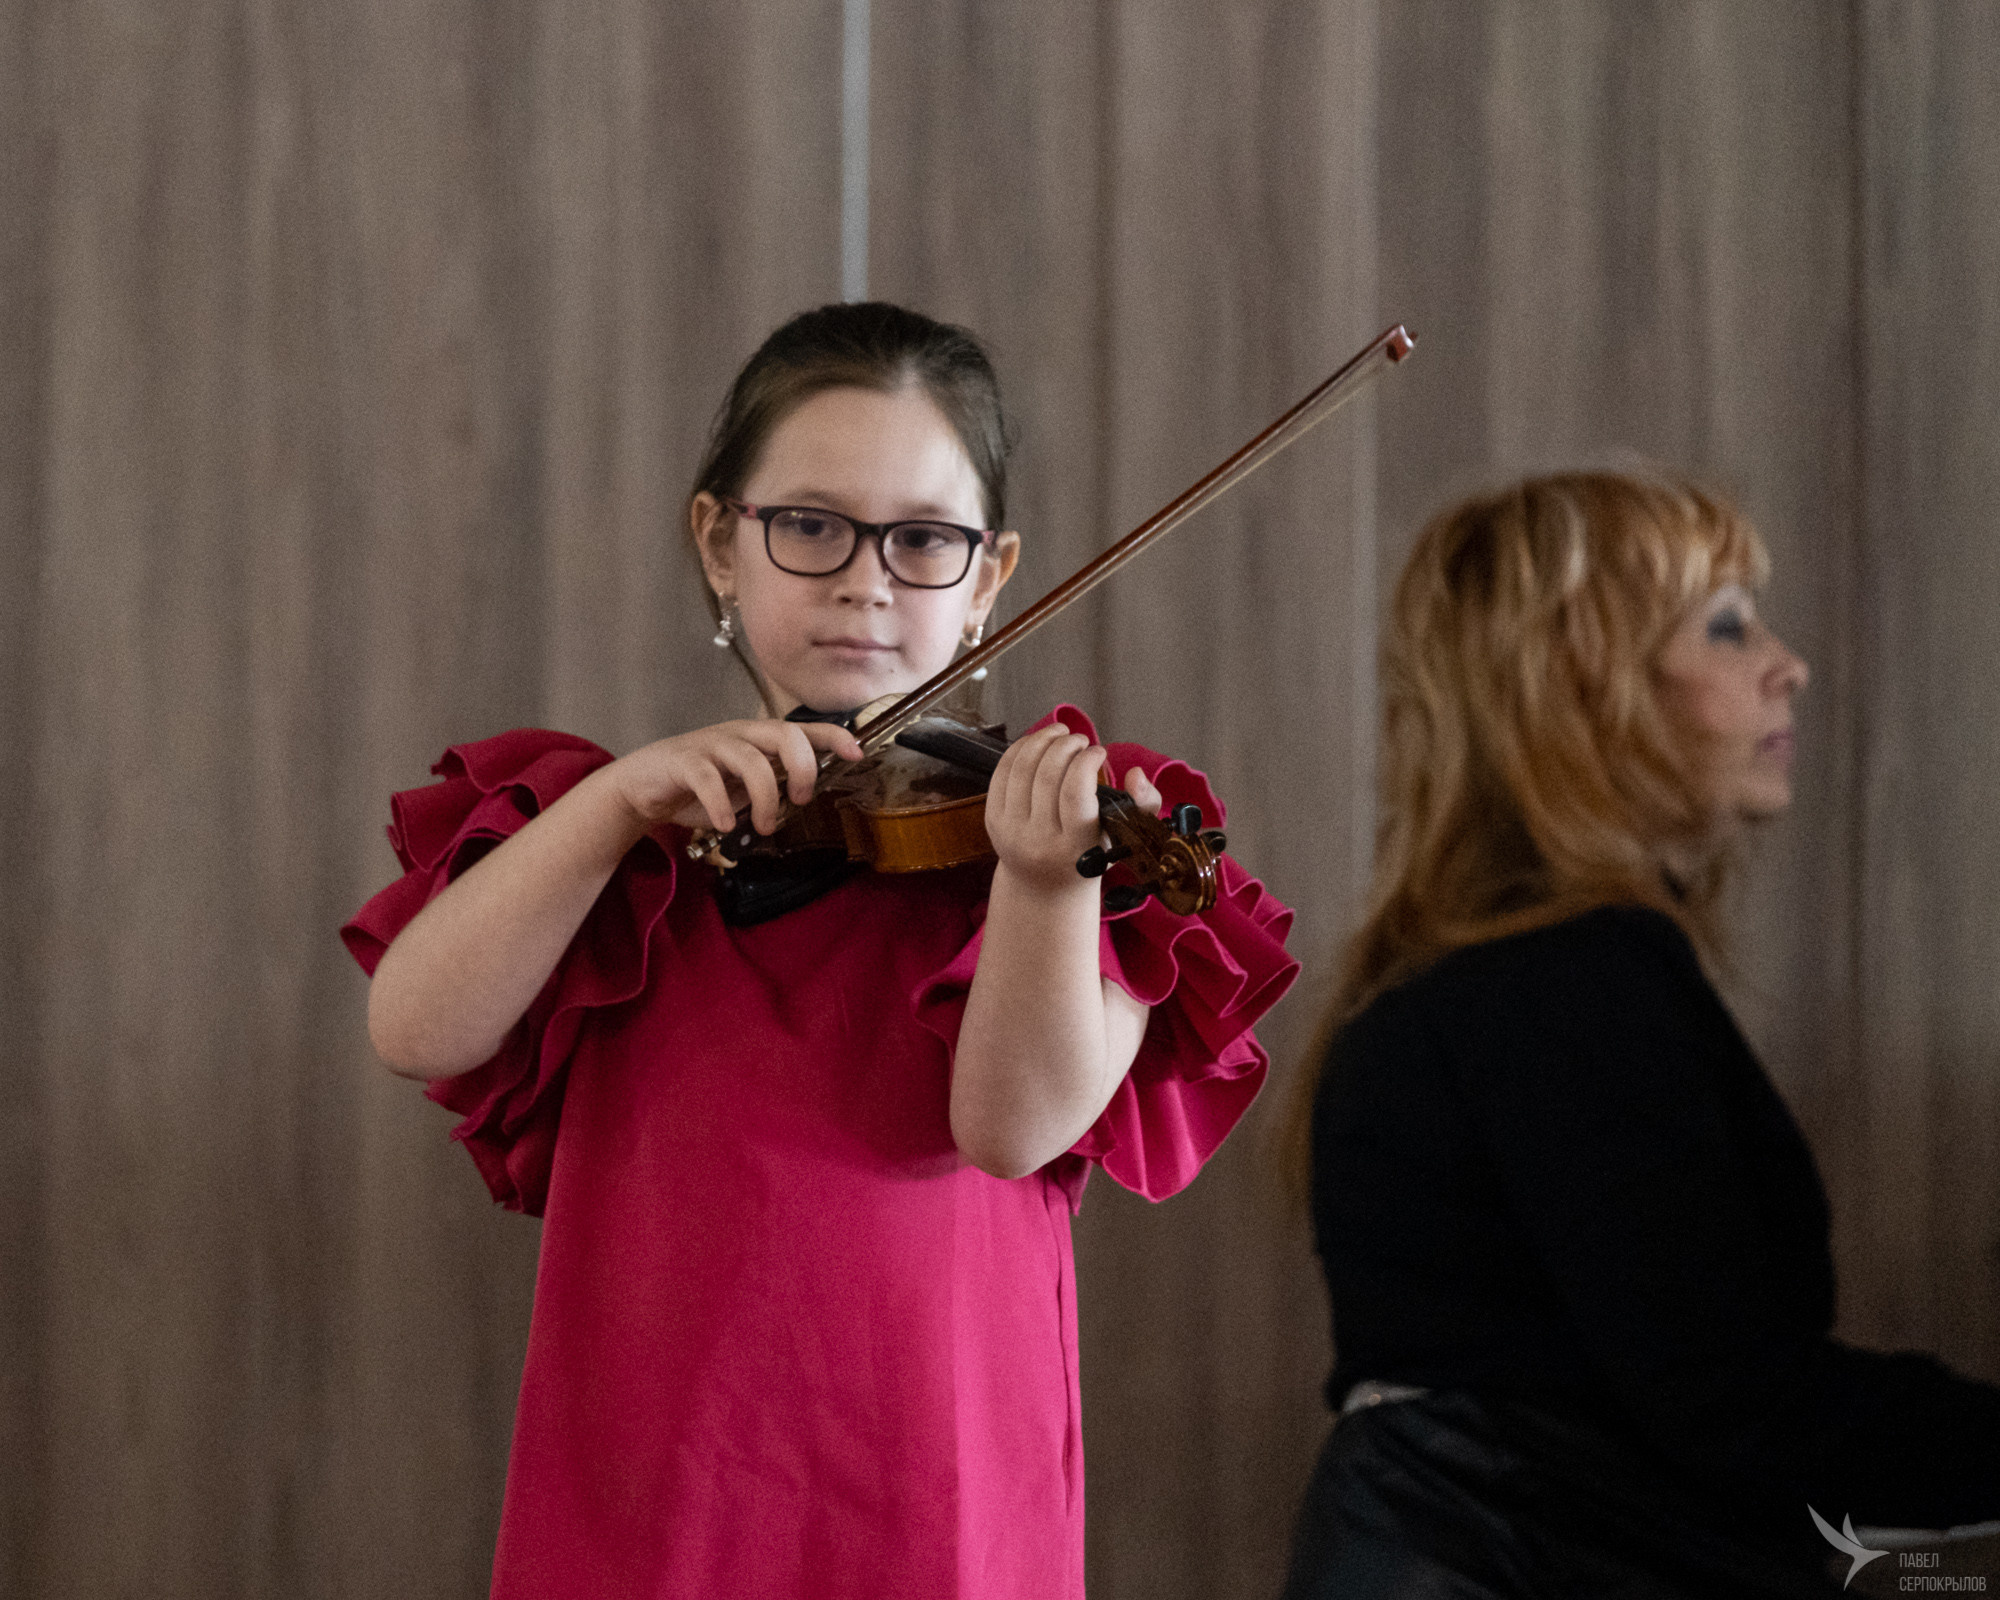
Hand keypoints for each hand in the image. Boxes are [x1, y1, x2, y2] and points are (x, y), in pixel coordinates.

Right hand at [606, 719, 864, 833]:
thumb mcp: (744, 789)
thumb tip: (805, 798)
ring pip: (750, 759)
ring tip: (765, 826)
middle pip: (784, 734)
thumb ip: (773, 788)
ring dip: (765, 797)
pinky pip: (708, 778)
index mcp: (758, 739)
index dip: (832, 736)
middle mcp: (739, 734)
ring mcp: (711, 745)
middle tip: (800, 799)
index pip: (803, 729)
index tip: (856, 753)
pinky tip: (728, 824)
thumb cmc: (699, 788)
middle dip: (802, 767)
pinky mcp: (683, 760)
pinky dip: (722, 804)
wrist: (643, 787)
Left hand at [983, 724, 1162, 894]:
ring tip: (1061, 733)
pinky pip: (1003, 772)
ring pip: (1023, 768)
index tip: (1098, 752)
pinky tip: (1038, 742)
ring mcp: (1011, 831)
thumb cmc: (1088, 857)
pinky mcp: (993, 820)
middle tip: (1080, 740)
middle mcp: (1039, 842)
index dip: (1086, 763)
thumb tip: (1136, 775)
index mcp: (1075, 848)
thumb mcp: (1124, 839)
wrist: (1044, 885)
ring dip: (1043, 739)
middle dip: (1066, 745)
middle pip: (1048, 775)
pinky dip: (1021, 749)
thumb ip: (1143, 806)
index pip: (1075, 794)